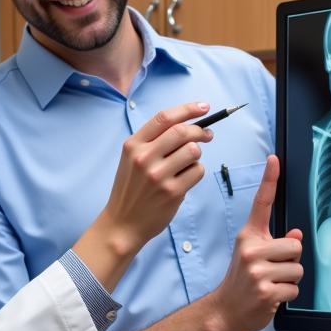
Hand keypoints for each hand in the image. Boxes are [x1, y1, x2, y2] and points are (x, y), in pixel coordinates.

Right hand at [100, 101, 211, 251]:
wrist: (122, 223)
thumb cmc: (131, 189)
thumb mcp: (131, 160)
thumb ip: (153, 141)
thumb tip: (189, 124)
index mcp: (133, 146)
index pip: (164, 118)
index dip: (188, 109)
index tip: (204, 107)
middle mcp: (144, 158)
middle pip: (182, 131)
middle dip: (201, 130)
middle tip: (208, 134)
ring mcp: (158, 176)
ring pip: (193, 151)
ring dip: (197, 154)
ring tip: (188, 163)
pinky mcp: (172, 192)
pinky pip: (197, 171)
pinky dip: (196, 172)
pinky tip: (185, 179)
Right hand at [213, 155, 303, 330]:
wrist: (225, 311)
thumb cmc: (240, 282)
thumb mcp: (252, 256)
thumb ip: (274, 243)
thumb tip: (297, 233)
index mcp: (248, 236)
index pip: (261, 203)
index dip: (269, 180)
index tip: (274, 159)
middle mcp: (251, 250)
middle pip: (295, 245)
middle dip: (290, 261)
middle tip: (272, 272)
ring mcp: (258, 271)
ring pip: (297, 269)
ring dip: (290, 281)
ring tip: (271, 285)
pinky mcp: (266, 291)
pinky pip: (293, 289)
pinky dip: (286, 296)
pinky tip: (270, 297)